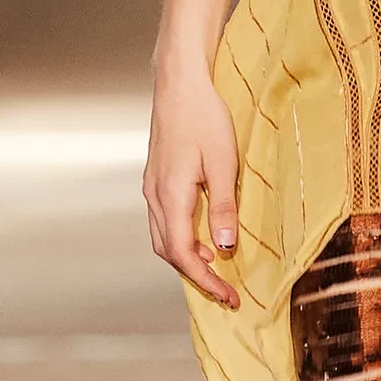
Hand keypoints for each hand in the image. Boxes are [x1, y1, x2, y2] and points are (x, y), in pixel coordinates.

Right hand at [144, 66, 240, 306]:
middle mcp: (155, 196)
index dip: (206, 282)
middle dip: (196, 277)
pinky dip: (181, 239)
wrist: (180, 84)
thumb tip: (224, 249)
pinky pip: (164, 222)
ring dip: (187, 259)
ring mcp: (151, 188)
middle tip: (226, 291)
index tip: (229, 297)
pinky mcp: (156, 179)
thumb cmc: (204, 117)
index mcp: (170, 196)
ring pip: (163, 238)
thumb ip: (222, 207)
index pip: (184, 255)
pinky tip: (203, 238)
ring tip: (216, 270)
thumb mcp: (224, 163)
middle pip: (169, 252)